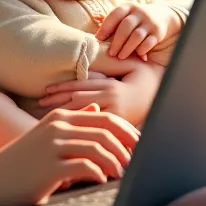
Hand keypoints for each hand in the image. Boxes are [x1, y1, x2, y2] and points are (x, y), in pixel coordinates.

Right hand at [0, 106, 139, 205]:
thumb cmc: (22, 161)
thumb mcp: (46, 134)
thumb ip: (73, 122)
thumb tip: (97, 108)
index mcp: (60, 116)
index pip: (105, 117)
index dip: (127, 132)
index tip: (141, 147)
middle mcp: (58, 126)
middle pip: (106, 130)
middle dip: (128, 146)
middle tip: (140, 162)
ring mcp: (53, 146)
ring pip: (99, 147)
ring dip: (117, 162)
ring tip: (124, 175)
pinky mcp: (49, 168)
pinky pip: (85, 167)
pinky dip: (99, 174)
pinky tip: (102, 181)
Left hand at [40, 70, 160, 126]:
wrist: (166, 93)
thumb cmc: (143, 79)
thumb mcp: (124, 71)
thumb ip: (104, 74)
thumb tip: (83, 74)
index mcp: (109, 85)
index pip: (79, 86)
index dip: (60, 89)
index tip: (44, 92)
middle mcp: (110, 99)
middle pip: (77, 100)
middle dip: (57, 102)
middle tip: (38, 105)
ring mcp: (115, 113)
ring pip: (85, 114)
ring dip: (65, 115)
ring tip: (47, 119)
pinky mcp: (120, 123)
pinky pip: (98, 126)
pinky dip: (83, 129)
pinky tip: (70, 133)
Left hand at [96, 1, 180, 59]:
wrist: (162, 15)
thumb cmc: (135, 18)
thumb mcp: (124, 14)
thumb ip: (111, 20)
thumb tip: (95, 22)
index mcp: (128, 7)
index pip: (115, 15)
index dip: (106, 27)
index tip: (98, 39)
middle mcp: (139, 12)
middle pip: (126, 27)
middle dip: (117, 42)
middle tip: (111, 53)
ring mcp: (150, 22)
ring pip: (137, 36)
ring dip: (128, 48)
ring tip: (121, 57)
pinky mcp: (158, 32)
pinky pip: (149, 42)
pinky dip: (142, 50)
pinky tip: (137, 55)